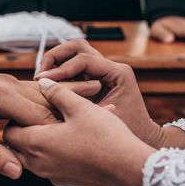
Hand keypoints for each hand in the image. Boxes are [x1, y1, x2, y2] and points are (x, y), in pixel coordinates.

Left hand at [0, 68, 99, 179]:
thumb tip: (15, 172)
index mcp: (1, 97)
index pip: (41, 115)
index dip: (65, 129)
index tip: (90, 143)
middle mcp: (8, 89)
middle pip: (49, 102)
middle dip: (75, 109)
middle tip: (108, 113)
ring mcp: (6, 88)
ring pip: (44, 99)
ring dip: (66, 104)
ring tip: (98, 108)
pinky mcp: (3, 91)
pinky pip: (33, 99)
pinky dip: (50, 105)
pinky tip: (65, 112)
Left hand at [4, 79, 155, 185]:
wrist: (130, 171)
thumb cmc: (105, 137)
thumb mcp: (80, 107)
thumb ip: (57, 92)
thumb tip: (42, 83)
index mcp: (37, 144)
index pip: (8, 132)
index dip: (16, 117)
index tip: (32, 105)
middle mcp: (39, 164)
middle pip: (17, 147)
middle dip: (24, 130)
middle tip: (42, 112)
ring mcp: (53, 175)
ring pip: (33, 157)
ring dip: (40, 141)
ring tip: (61, 122)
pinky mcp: (67, 181)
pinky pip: (50, 165)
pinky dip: (55, 152)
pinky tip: (76, 137)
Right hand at [36, 39, 164, 146]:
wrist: (144, 138)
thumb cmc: (128, 133)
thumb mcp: (100, 119)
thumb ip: (78, 105)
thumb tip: (48, 94)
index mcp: (118, 73)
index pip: (83, 60)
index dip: (59, 70)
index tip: (42, 82)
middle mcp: (112, 67)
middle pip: (77, 47)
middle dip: (55, 58)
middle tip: (40, 75)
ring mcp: (104, 72)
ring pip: (75, 54)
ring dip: (56, 63)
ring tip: (42, 80)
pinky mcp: (97, 79)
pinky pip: (76, 68)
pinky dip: (61, 74)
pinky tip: (50, 89)